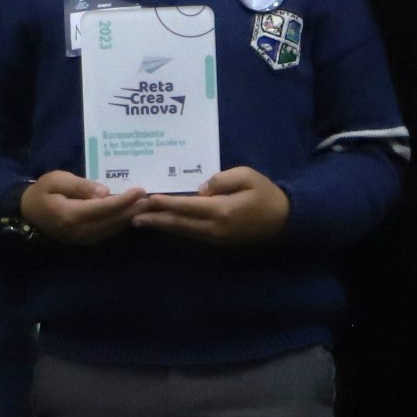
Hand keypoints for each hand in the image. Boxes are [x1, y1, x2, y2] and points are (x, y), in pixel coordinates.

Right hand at [20, 169, 145, 244]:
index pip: (104, 208)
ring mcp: (84, 239)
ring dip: (131, 218)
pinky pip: (108, 233)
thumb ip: (81, 186)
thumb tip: (105, 192)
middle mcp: (80, 231)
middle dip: (134, 210)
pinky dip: (121, 224)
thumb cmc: (42, 192)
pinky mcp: (86, 240)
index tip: (141, 190)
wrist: (27, 214)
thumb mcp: (57, 180)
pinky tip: (132, 214)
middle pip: (113, 221)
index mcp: (71, 215)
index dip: (124, 200)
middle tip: (152, 198)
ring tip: (147, 205)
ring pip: (113, 229)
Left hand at [131, 166, 288, 245]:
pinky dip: (175, 229)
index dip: (166, 203)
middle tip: (132, 215)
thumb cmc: (265, 193)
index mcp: (222, 211)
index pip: (187, 206)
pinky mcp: (217, 240)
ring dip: (161, 226)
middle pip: (179, 223)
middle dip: (155, 218)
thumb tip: (199, 190)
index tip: (148, 199)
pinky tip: (163, 224)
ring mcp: (215, 237)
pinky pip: (191, 234)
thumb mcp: (247, 176)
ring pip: (183, 231)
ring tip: (140, 221)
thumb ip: (221, 180)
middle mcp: (215, 228)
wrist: (283, 220)